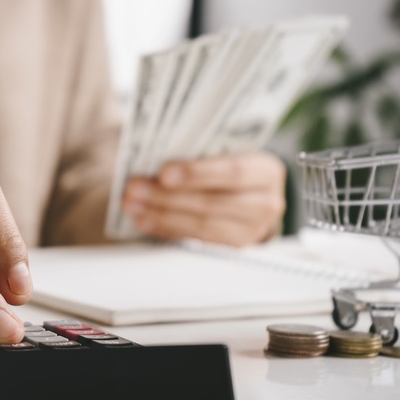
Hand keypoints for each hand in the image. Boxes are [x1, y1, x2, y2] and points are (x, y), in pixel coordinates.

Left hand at [122, 151, 285, 245]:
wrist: (250, 195)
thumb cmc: (228, 165)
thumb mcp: (225, 152)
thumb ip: (201, 150)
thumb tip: (154, 151)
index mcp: (266, 171)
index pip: (232, 172)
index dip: (197, 173)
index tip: (164, 173)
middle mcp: (266, 203)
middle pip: (213, 203)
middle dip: (168, 197)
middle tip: (135, 189)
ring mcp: (251, 230)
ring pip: (202, 225)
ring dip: (161, 215)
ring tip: (133, 205)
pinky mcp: (232, 248)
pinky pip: (196, 241)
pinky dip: (166, 230)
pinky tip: (145, 221)